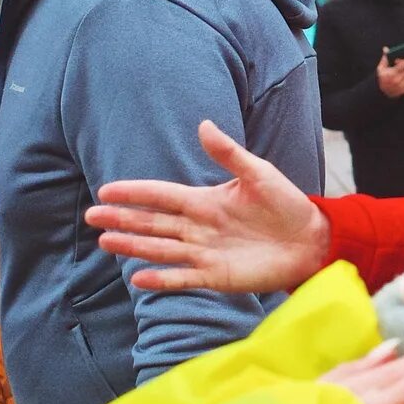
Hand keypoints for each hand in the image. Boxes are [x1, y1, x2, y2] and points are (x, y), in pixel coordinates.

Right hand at [88, 119, 331, 294]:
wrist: (311, 240)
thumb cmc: (286, 204)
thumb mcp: (258, 174)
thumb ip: (228, 154)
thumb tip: (202, 124)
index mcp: (205, 201)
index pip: (162, 195)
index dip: (135, 193)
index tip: (106, 190)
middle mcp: (199, 227)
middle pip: (153, 223)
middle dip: (123, 219)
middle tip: (92, 216)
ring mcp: (205, 253)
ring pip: (161, 249)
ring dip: (134, 246)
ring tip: (106, 242)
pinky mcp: (217, 276)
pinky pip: (183, 278)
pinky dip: (161, 279)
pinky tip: (138, 278)